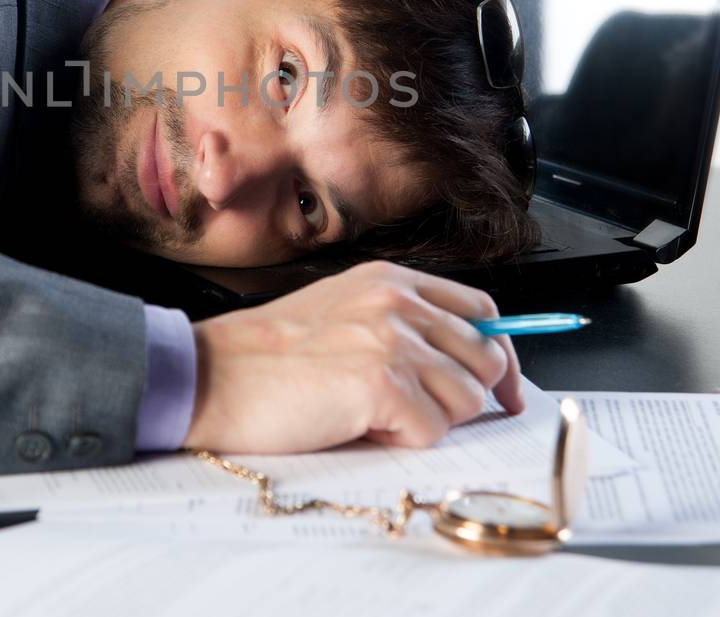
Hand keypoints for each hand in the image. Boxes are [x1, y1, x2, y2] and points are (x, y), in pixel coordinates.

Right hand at [182, 260, 522, 453]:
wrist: (212, 375)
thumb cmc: (266, 357)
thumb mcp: (342, 312)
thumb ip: (400, 324)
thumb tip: (463, 365)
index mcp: (390, 280)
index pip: (481, 309)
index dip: (502, 354)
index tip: (508, 388)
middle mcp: (398, 301)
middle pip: (485, 357)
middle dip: (464, 398)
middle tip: (418, 415)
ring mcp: (391, 339)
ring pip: (465, 400)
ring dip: (425, 421)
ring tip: (371, 413)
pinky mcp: (381, 384)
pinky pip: (430, 431)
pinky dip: (399, 440)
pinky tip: (356, 424)